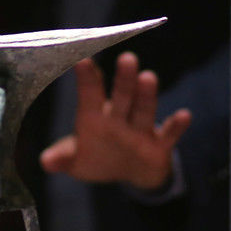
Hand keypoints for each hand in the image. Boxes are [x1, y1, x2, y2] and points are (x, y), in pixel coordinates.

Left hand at [40, 52, 191, 189]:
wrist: (131, 173)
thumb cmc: (99, 158)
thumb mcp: (76, 161)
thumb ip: (63, 158)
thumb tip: (45, 162)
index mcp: (95, 118)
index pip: (90, 96)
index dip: (87, 79)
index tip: (83, 61)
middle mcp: (119, 118)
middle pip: (121, 97)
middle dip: (123, 80)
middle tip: (126, 58)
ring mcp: (140, 130)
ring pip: (144, 110)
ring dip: (146, 95)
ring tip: (148, 77)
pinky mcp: (159, 145)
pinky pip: (169, 135)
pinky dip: (176, 127)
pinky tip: (185, 115)